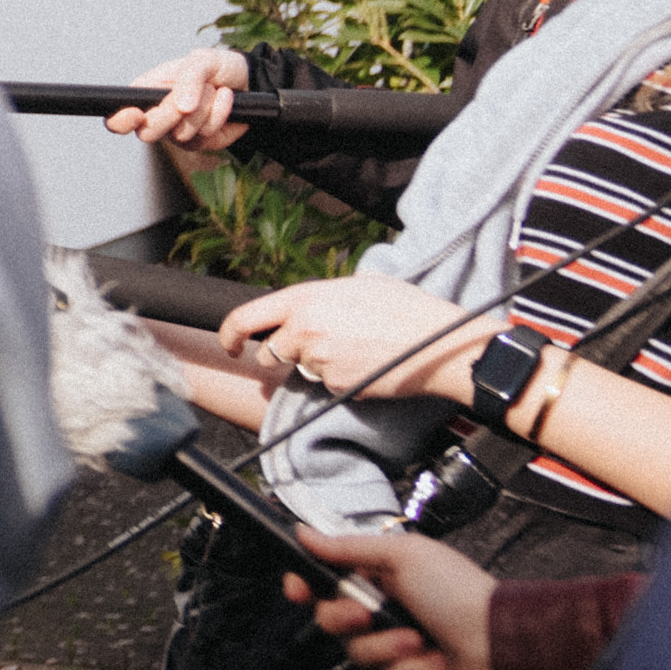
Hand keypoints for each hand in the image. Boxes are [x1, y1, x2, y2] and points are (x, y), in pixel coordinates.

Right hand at [109, 47, 254, 153]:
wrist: (249, 80)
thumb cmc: (217, 67)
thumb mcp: (202, 60)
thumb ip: (188, 79)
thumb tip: (182, 106)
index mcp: (145, 95)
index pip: (117, 119)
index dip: (120, 121)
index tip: (137, 114)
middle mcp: (157, 118)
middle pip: (148, 133)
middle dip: (171, 113)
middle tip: (191, 95)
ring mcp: (179, 133)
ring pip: (182, 134)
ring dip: (204, 108)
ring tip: (214, 89)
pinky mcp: (202, 143)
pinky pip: (208, 137)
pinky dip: (221, 113)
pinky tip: (226, 99)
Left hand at [215, 276, 496, 406]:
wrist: (440, 345)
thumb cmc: (408, 310)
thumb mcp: (361, 285)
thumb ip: (324, 295)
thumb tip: (309, 303)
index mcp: (306, 298)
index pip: (245, 316)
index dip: (230, 333)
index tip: (230, 344)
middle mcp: (305, 327)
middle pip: (270, 352)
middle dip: (280, 355)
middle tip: (312, 349)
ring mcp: (318, 359)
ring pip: (301, 369)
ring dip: (316, 365)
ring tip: (354, 351)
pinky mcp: (335, 385)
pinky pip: (326, 384)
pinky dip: (339, 379)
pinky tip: (366, 365)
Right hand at [286, 528, 498, 669]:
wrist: (503, 650)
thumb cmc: (460, 595)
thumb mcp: (404, 555)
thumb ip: (349, 547)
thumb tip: (304, 533)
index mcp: (384, 575)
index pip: (327, 579)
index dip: (306, 585)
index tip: (298, 590)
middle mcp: (389, 609)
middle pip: (332, 619)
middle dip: (345, 619)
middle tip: (367, 615)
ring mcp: (400, 645)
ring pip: (359, 653)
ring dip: (388, 648)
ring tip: (421, 642)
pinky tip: (438, 664)